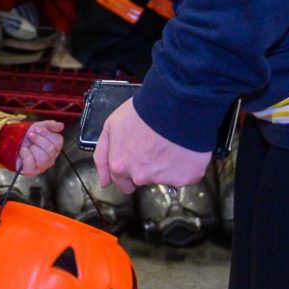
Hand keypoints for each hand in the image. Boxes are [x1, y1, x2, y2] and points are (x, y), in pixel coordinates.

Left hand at [4, 119, 63, 176]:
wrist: (12, 142)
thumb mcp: (38, 127)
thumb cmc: (27, 137)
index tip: (37, 129)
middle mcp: (50, 158)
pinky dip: (25, 154)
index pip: (58, 141)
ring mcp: (42, 166)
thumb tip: (61, 125)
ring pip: (43, 158)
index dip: (46, 133)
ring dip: (32, 148)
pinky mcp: (31, 171)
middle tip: (30, 136)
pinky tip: (23, 152)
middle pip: (50, 149)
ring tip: (27, 146)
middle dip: (38, 140)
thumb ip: (50, 125)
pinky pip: (31, 163)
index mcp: (54, 148)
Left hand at [94, 97, 210, 193]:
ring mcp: (163, 179)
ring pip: (163, 177)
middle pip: (142, 181)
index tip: (136, 158)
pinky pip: (184, 175)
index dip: (128, 171)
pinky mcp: (185, 177)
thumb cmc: (142, 112)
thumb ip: (103, 156)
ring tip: (168, 142)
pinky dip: (184, 165)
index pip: (122, 183)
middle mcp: (140, 177)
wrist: (174, 105)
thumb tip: (103, 182)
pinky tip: (183, 148)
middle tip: (152, 147)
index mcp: (120, 165)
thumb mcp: (111, 126)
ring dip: (164, 165)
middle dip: (145, 170)